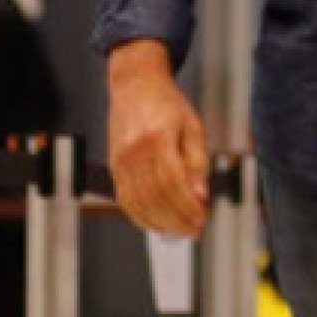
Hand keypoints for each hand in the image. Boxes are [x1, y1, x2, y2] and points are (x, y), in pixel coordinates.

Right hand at [107, 40, 210, 237]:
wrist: (135, 84)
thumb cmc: (168, 104)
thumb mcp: (192, 126)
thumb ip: (197, 162)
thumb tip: (200, 197)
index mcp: (157, 138)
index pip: (172, 182)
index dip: (187, 206)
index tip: (203, 220)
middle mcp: (134, 151)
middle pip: (155, 197)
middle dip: (177, 219)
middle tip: (196, 230)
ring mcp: (120, 160)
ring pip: (139, 203)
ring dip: (161, 223)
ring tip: (181, 231)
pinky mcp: (114, 166)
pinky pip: (126, 200)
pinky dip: (142, 217)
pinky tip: (158, 224)